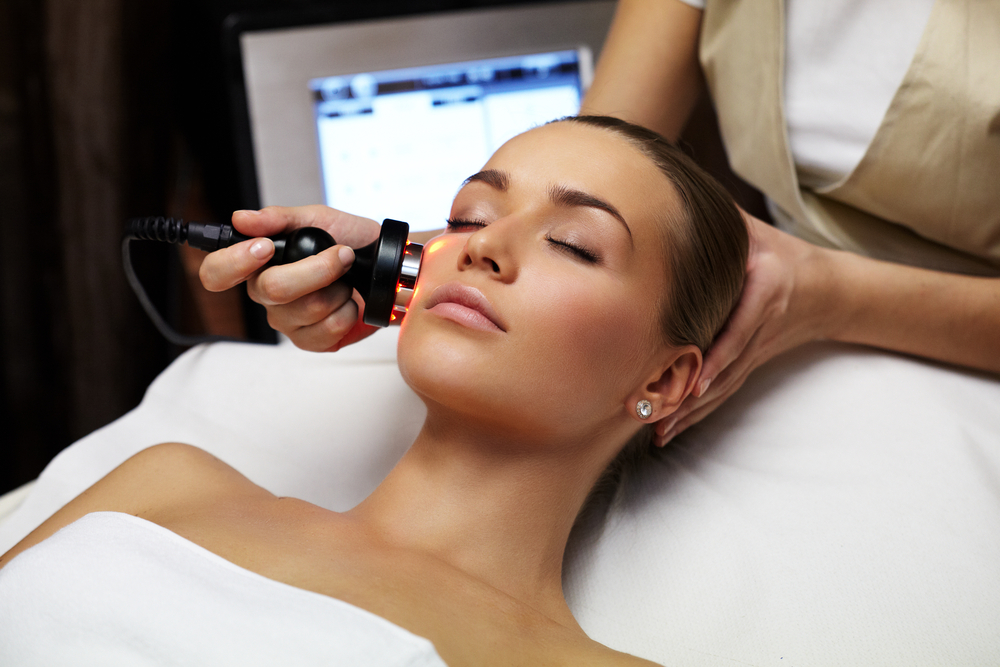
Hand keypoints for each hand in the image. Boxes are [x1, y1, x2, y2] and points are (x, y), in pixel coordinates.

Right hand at [199, 205, 381, 350]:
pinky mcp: (311, 341)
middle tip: (342, 255)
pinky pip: (325, 332)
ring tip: (347, 280)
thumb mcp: (317, 218)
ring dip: (338, 289)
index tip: (264, 248)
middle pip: (272, 290)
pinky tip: (349, 303)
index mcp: (257, 264)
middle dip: (316, 269)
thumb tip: (241, 218)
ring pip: (306, 310)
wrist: (385, 267)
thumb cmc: (350, 242)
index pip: (217, 273)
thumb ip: (278, 218)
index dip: (233, 263)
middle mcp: (266, 295)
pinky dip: (346, 312)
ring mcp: (287, 321)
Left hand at [656, 213, 835, 443]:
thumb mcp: (756, 232)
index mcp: (765, 292)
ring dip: (690, 412)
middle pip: (725, 369)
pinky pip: (723, 391)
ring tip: (659, 431)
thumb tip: (673, 201)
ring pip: (722, 386)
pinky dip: (698, 411)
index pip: (740, 329)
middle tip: (656, 414)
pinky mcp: (749, 363)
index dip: (719, 357)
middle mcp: (760, 328)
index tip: (696, 380)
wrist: (827, 289)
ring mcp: (755, 351)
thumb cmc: (782, 254)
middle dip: (690, 396)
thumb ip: (722, 222)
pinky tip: (672, 429)